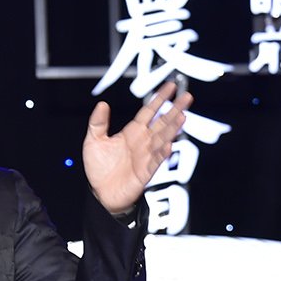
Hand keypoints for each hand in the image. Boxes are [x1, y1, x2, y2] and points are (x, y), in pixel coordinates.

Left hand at [83, 78, 192, 215]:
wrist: (101, 193)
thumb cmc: (99, 169)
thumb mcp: (93, 140)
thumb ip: (98, 122)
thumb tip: (102, 104)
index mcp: (132, 132)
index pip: (149, 111)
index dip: (159, 99)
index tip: (170, 87)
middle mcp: (143, 142)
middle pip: (162, 122)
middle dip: (174, 109)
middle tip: (187, 97)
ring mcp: (146, 156)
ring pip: (163, 138)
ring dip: (173, 128)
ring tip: (182, 116)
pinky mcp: (146, 171)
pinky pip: (156, 160)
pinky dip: (162, 153)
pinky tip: (169, 144)